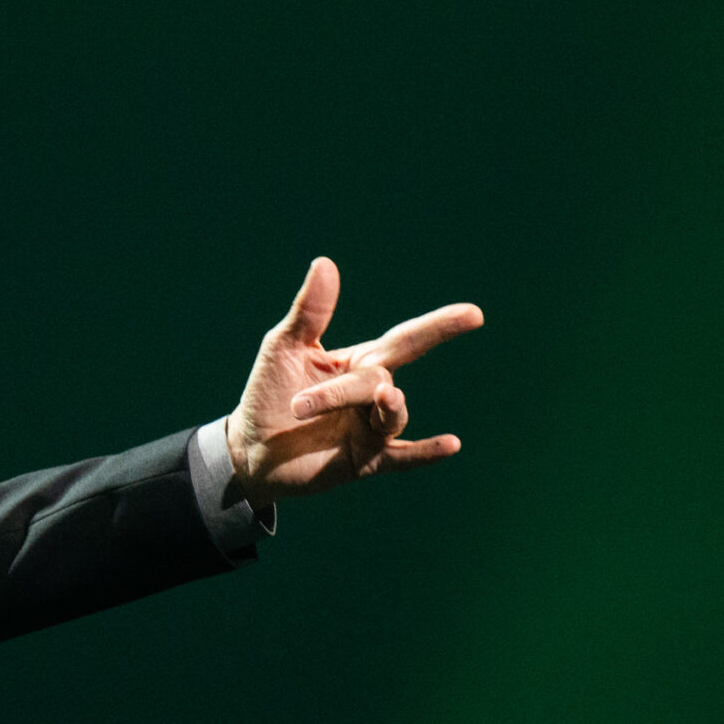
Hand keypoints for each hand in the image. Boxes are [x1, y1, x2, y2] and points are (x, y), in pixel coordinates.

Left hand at [225, 257, 483, 507]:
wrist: (249, 449)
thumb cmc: (269, 393)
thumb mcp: (283, 348)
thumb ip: (310, 311)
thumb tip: (324, 262)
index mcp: (360, 362)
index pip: (406, 339)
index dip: (439, 326)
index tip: (473, 314)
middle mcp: (373, 394)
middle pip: (380, 380)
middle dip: (352, 388)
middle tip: (300, 404)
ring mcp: (373, 429)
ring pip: (389, 415)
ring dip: (379, 410)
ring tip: (378, 400)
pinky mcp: (367, 461)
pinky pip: (405, 457)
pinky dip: (427, 452)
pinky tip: (452, 444)